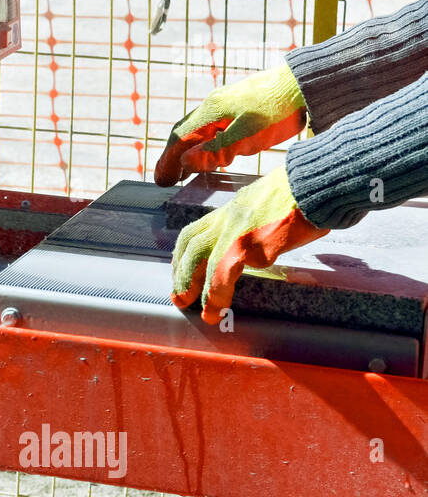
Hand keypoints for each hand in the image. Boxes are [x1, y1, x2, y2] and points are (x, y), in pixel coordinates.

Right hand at [154, 64, 305, 186]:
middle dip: (172, 157)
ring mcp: (225, 104)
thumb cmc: (277, 110)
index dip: (168, 161)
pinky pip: (211, 127)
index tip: (162, 181)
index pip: (180, 138)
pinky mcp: (238, 106)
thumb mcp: (246, 135)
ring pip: (198, 130)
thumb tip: (184, 163)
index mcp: (210, 111)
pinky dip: (203, 144)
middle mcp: (212, 105)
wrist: (303, 84)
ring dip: (187, 151)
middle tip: (167, 179)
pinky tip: (210, 153)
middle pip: (184, 133)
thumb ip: (215, 151)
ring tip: (183, 171)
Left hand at [171, 166, 328, 323]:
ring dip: (192, 287)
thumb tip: (262, 242)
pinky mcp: (250, 244)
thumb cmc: (305, 194)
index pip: (197, 231)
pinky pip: (223, 274)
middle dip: (181, 272)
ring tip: (194, 309)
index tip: (182, 270)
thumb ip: (257, 223)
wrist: (317, 184)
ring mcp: (236, 230)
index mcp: (232, 208)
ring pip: (201, 261)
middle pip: (191, 246)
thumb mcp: (270, 204)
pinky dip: (216, 295)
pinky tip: (216, 312)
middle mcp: (228, 218)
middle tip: (179, 297)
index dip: (185, 254)